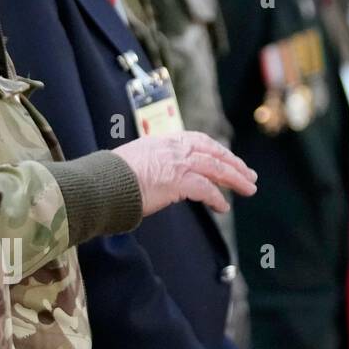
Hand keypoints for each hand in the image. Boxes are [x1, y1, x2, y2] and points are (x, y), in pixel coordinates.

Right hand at [112, 131, 256, 217]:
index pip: (199, 141)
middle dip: (234, 164)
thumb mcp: (135, 159)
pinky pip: (206, 189)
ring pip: (217, 169)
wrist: (100, 183)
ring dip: (236, 179)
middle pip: (214, 153)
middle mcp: (174, 148)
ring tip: (248, 189)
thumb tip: (159, 175)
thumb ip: (153, 163)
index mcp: (164, 140)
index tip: (228, 158)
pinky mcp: (178, 180)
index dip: (217, 150)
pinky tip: (223, 207)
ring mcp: (178, 163)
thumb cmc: (110, 177)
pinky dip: (217, 198)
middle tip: (249, 175)